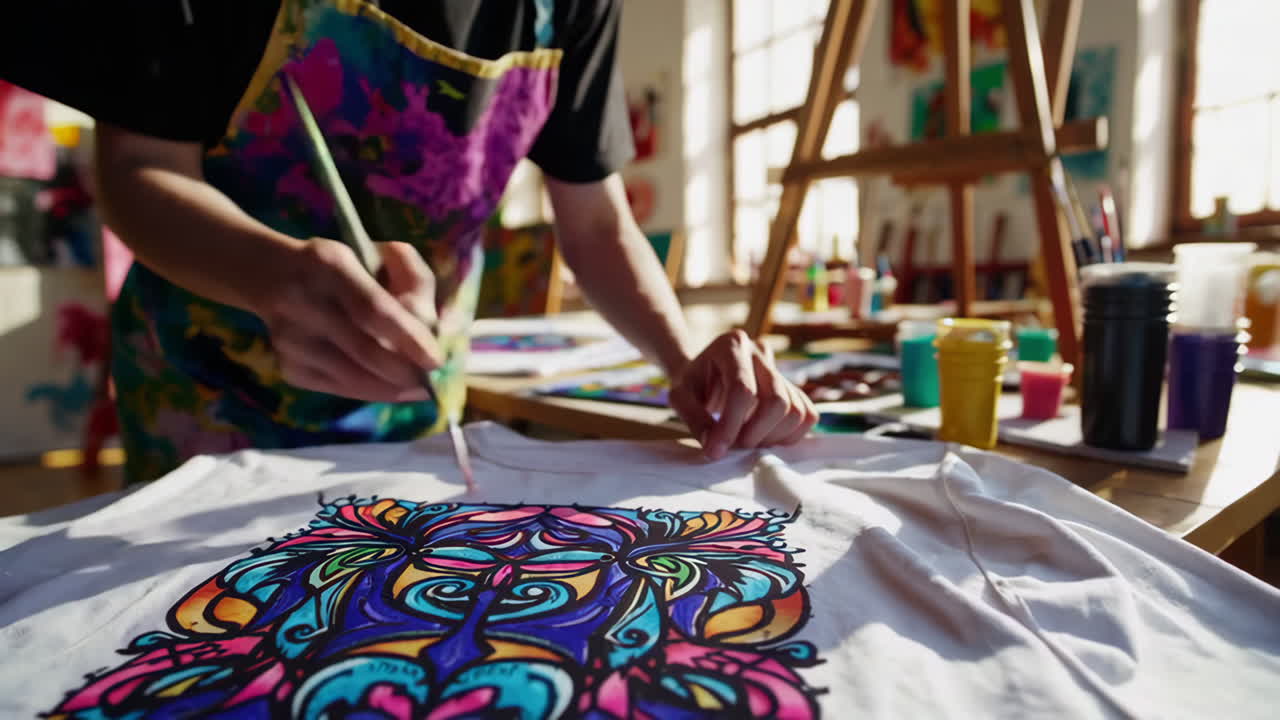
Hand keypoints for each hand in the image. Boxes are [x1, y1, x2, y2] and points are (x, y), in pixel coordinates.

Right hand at [255, 239, 440, 401]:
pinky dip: (372, 392)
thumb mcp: (379, 255)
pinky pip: (340, 389)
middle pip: (364, 350)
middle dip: (405, 371)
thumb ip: (414, 280)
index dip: (407, 338)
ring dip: (392, 388)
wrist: (273, 278)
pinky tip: (390, 388)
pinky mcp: (288, 367)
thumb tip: (438, 327)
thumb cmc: (344, 267)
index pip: (373, 309)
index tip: (435, 360)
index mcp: (331, 265)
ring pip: (353, 377)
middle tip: (431, 381)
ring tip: (417, 389)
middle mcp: (304, 302)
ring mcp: (291, 339)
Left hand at [669, 330, 818, 459]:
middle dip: (755, 434)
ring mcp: (781, 369)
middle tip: (734, 445)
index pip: (742, 390)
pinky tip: (763, 436)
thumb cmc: (692, 384)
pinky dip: (788, 435)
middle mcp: (761, 351)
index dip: (730, 426)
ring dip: (771, 437)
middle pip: (776, 401)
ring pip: (795, 411)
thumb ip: (694, 419)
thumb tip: (716, 449)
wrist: (706, 374)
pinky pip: (807, 416)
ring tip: (746, 440)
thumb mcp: (680, 397)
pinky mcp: (794, 387)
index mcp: (732, 345)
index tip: (716, 451)